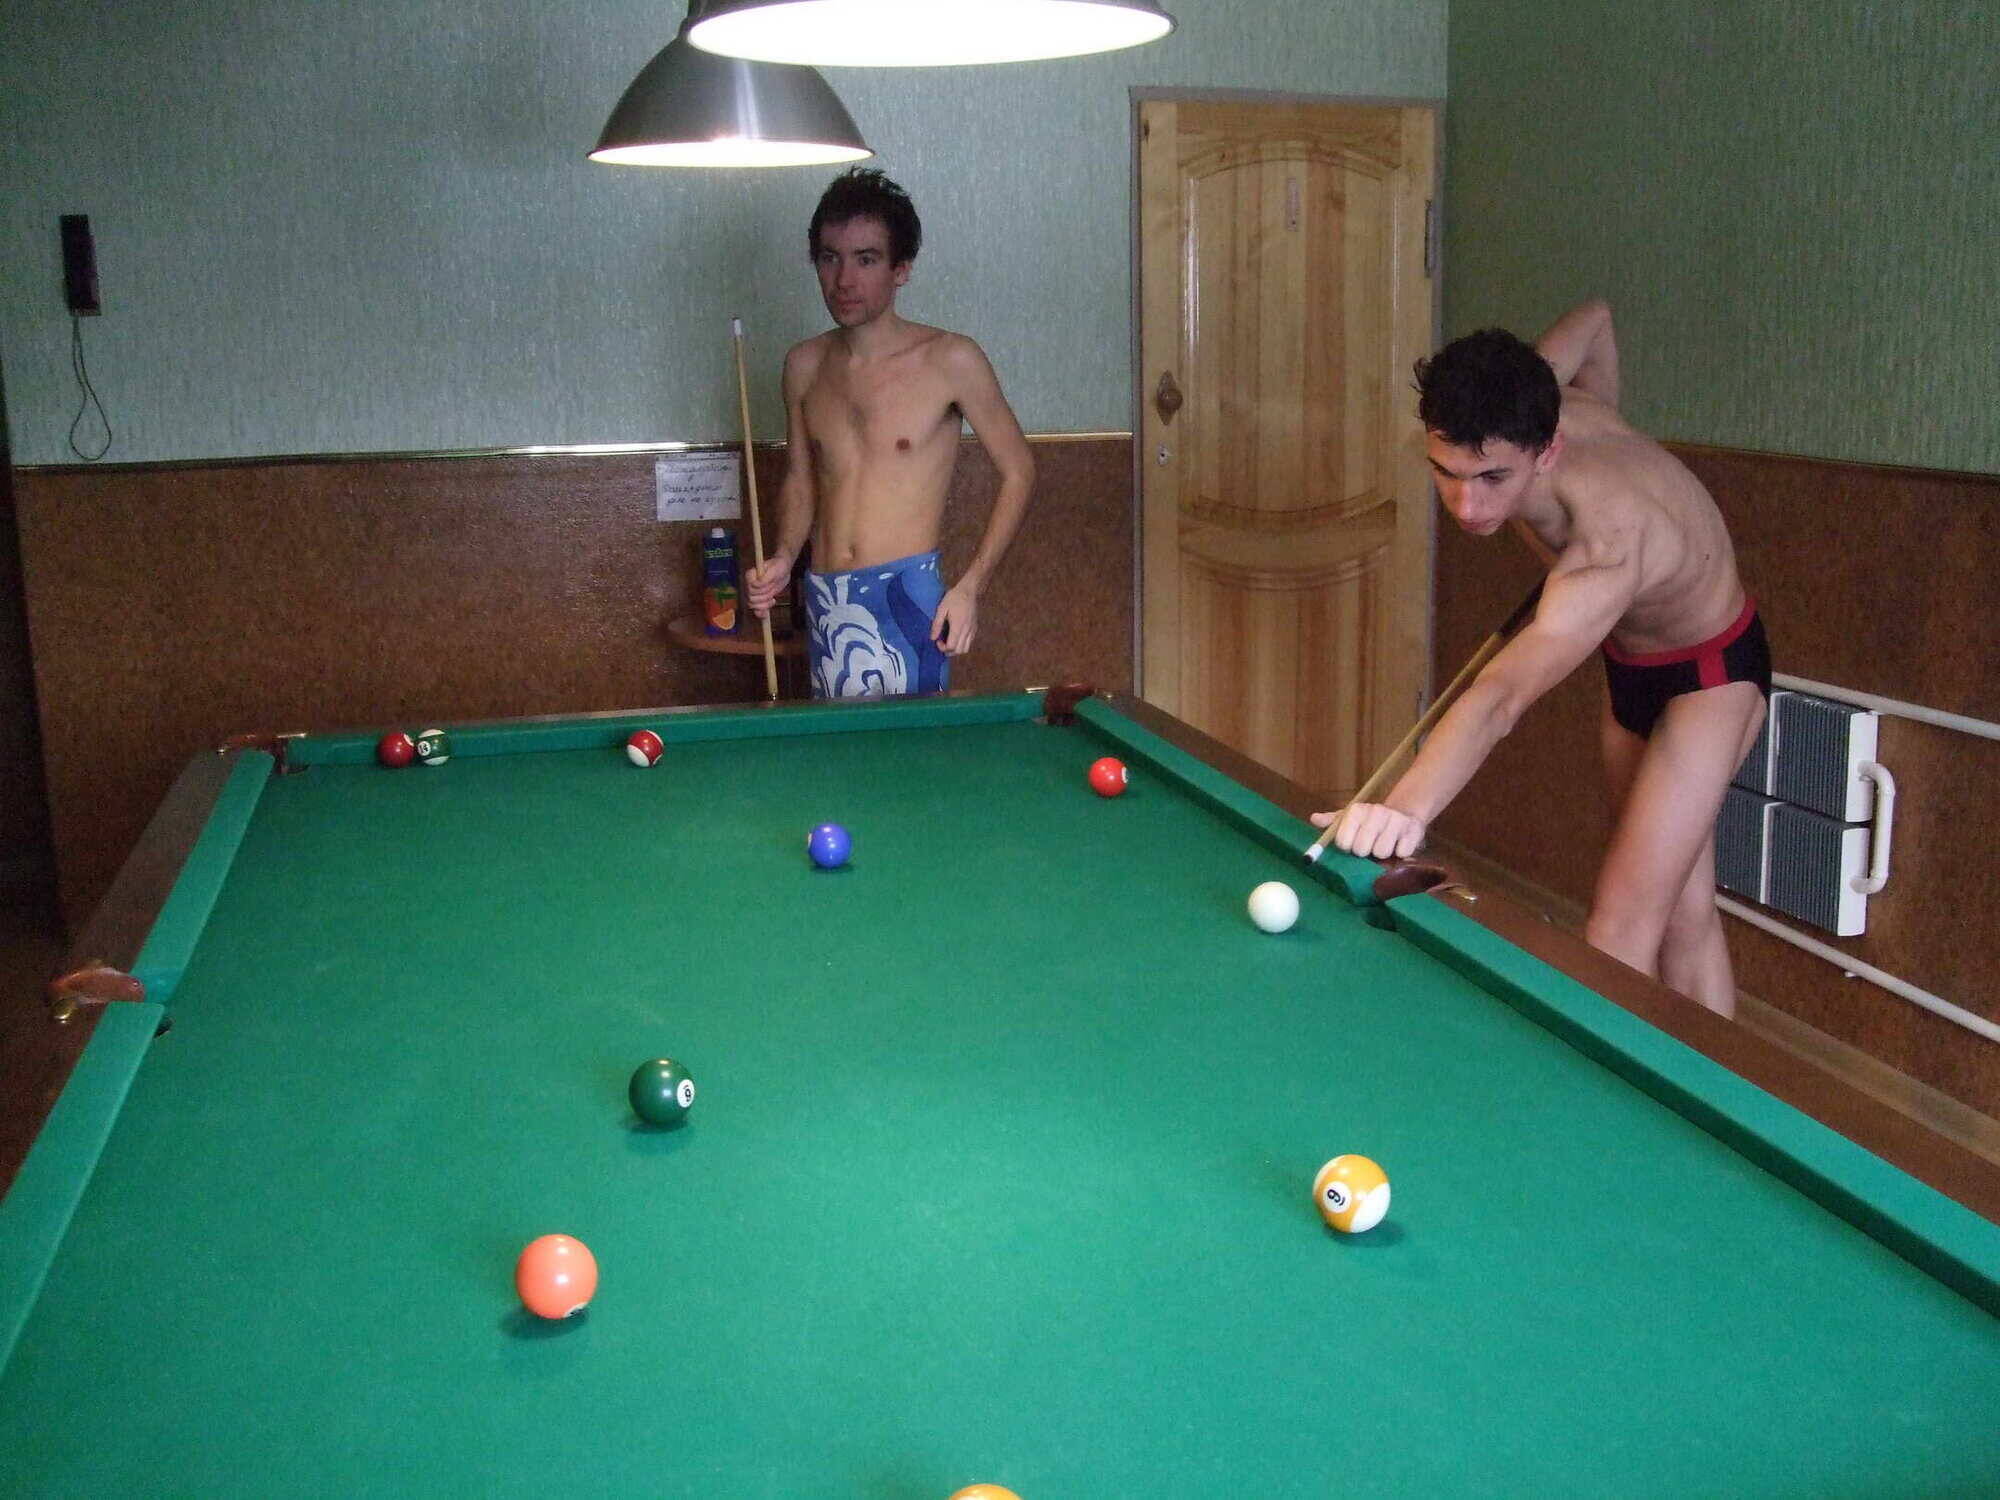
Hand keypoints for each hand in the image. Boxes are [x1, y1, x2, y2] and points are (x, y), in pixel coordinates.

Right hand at [744, 551, 793, 616]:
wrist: (783, 569)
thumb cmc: (779, 566)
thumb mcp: (775, 569)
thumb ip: (766, 577)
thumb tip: (757, 584)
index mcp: (750, 575)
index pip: (749, 587)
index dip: (760, 589)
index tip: (770, 584)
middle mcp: (750, 584)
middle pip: (751, 598)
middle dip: (764, 597)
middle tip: (773, 591)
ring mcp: (754, 593)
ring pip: (752, 605)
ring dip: (764, 605)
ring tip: (772, 599)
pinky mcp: (760, 599)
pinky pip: (756, 610)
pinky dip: (760, 614)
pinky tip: (766, 613)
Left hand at [930, 584, 977, 655]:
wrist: (969, 591)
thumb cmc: (953, 598)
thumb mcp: (942, 609)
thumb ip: (937, 624)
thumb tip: (932, 638)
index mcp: (958, 627)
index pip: (951, 646)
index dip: (942, 648)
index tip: (937, 640)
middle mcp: (967, 631)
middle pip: (959, 651)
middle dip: (949, 651)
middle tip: (942, 643)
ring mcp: (972, 630)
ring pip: (966, 649)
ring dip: (956, 649)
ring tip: (949, 642)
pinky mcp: (975, 628)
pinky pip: (970, 642)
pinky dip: (962, 644)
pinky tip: (956, 637)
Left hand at [1309, 803, 1427, 860]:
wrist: (1403, 814)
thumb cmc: (1370, 821)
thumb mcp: (1349, 818)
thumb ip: (1331, 821)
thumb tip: (1314, 819)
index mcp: (1357, 810)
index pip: (1343, 841)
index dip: (1347, 847)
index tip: (1351, 845)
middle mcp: (1376, 812)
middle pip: (1361, 849)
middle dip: (1364, 852)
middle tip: (1369, 847)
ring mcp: (1396, 820)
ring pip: (1381, 852)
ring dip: (1382, 855)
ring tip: (1383, 845)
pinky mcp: (1413, 830)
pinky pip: (1402, 852)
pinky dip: (1400, 854)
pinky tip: (1398, 846)